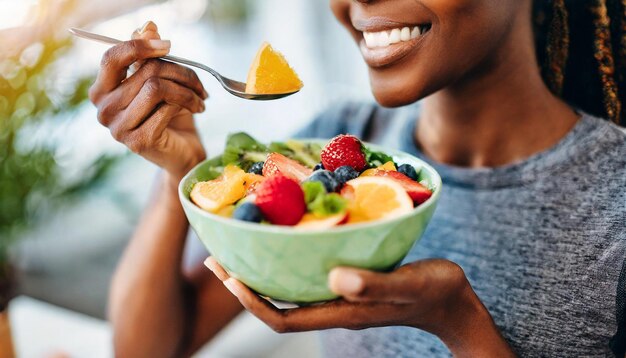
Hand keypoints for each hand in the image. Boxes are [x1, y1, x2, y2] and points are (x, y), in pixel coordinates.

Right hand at [89, 21, 207, 181]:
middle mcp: (103, 109)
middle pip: (146, 71)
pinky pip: (166, 108)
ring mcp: (118, 128)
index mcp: (101, 90)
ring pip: (157, 88)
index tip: (168, 46)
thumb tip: (148, 26)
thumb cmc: (168, 115)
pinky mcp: (137, 141)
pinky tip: (196, 109)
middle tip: (199, 83)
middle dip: (181, 72)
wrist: (181, 153)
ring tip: (201, 97)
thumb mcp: (159, 81)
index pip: (112, 57)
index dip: (141, 46)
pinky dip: (186, 105)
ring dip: (187, 90)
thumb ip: (149, 55)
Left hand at [205, 257, 514, 356]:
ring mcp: (341, 295)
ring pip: (289, 290)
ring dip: (261, 271)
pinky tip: (287, 238)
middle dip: (244, 284)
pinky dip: (288, 260)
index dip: (251, 302)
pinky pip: (308, 275)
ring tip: (240, 245)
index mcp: (342, 311)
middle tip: (218, 255)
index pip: (283, 318)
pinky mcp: (350, 282)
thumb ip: (374, 284)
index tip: (227, 275)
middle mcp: (335, 305)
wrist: (454, 301)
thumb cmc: (436, 291)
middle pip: (276, 304)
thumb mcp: (410, 284)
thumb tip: (333, 277)